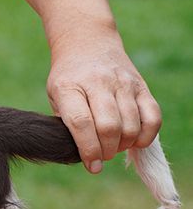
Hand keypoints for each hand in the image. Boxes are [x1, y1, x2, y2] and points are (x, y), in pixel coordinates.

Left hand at [46, 28, 160, 173]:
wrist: (88, 42)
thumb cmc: (68, 77)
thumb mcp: (55, 96)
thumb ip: (65, 124)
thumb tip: (84, 156)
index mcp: (69, 87)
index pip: (81, 122)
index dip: (88, 149)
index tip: (92, 166)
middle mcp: (98, 83)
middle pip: (109, 126)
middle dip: (107, 150)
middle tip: (102, 155)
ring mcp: (122, 83)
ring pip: (131, 124)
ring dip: (124, 145)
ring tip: (114, 146)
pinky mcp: (141, 86)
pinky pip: (153, 116)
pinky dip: (147, 135)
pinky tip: (135, 140)